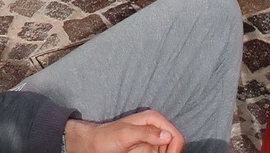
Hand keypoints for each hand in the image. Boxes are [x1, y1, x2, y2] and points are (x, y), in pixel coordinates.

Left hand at [64, 111, 183, 152]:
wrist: (93, 144)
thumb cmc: (106, 137)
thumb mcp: (125, 135)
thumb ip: (146, 133)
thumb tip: (167, 136)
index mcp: (155, 120)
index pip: (176, 137)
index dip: (174, 152)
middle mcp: (156, 129)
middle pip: (174, 147)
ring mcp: (152, 141)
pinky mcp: (147, 151)